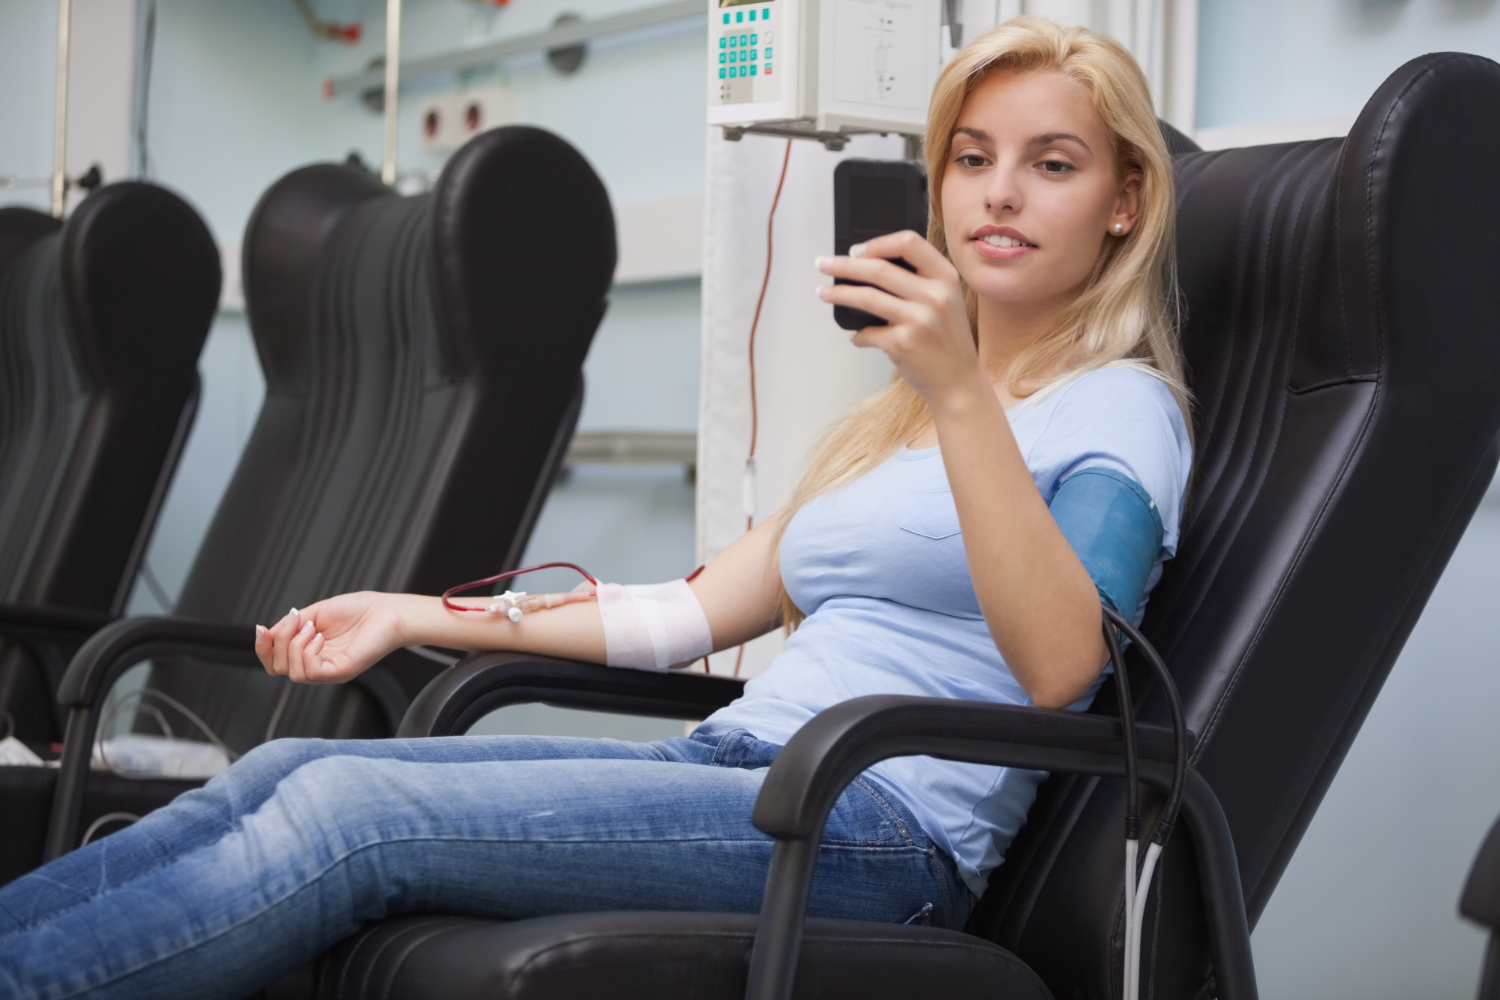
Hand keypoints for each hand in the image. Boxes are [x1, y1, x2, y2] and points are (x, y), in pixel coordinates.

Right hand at [254, 592, 408, 684]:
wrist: (387, 611)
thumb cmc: (359, 610)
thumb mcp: (314, 613)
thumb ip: (290, 626)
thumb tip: (266, 634)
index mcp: (310, 652)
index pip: (275, 663)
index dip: (262, 648)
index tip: (262, 628)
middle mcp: (317, 665)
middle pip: (277, 668)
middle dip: (279, 640)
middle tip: (298, 621)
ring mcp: (329, 671)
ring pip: (292, 672)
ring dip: (295, 644)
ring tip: (313, 628)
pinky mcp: (341, 672)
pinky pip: (310, 672)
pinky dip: (308, 652)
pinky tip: (320, 637)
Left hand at [817, 231, 986, 407]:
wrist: (959, 383)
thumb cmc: (947, 341)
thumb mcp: (947, 301)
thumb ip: (920, 281)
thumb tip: (868, 267)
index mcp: (946, 278)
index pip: (908, 243)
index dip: (877, 244)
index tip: (856, 250)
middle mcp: (935, 295)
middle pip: (878, 268)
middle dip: (843, 265)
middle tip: (823, 264)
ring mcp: (919, 320)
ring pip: (866, 297)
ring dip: (838, 293)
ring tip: (823, 293)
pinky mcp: (902, 344)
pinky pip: (867, 333)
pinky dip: (857, 335)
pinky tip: (857, 337)